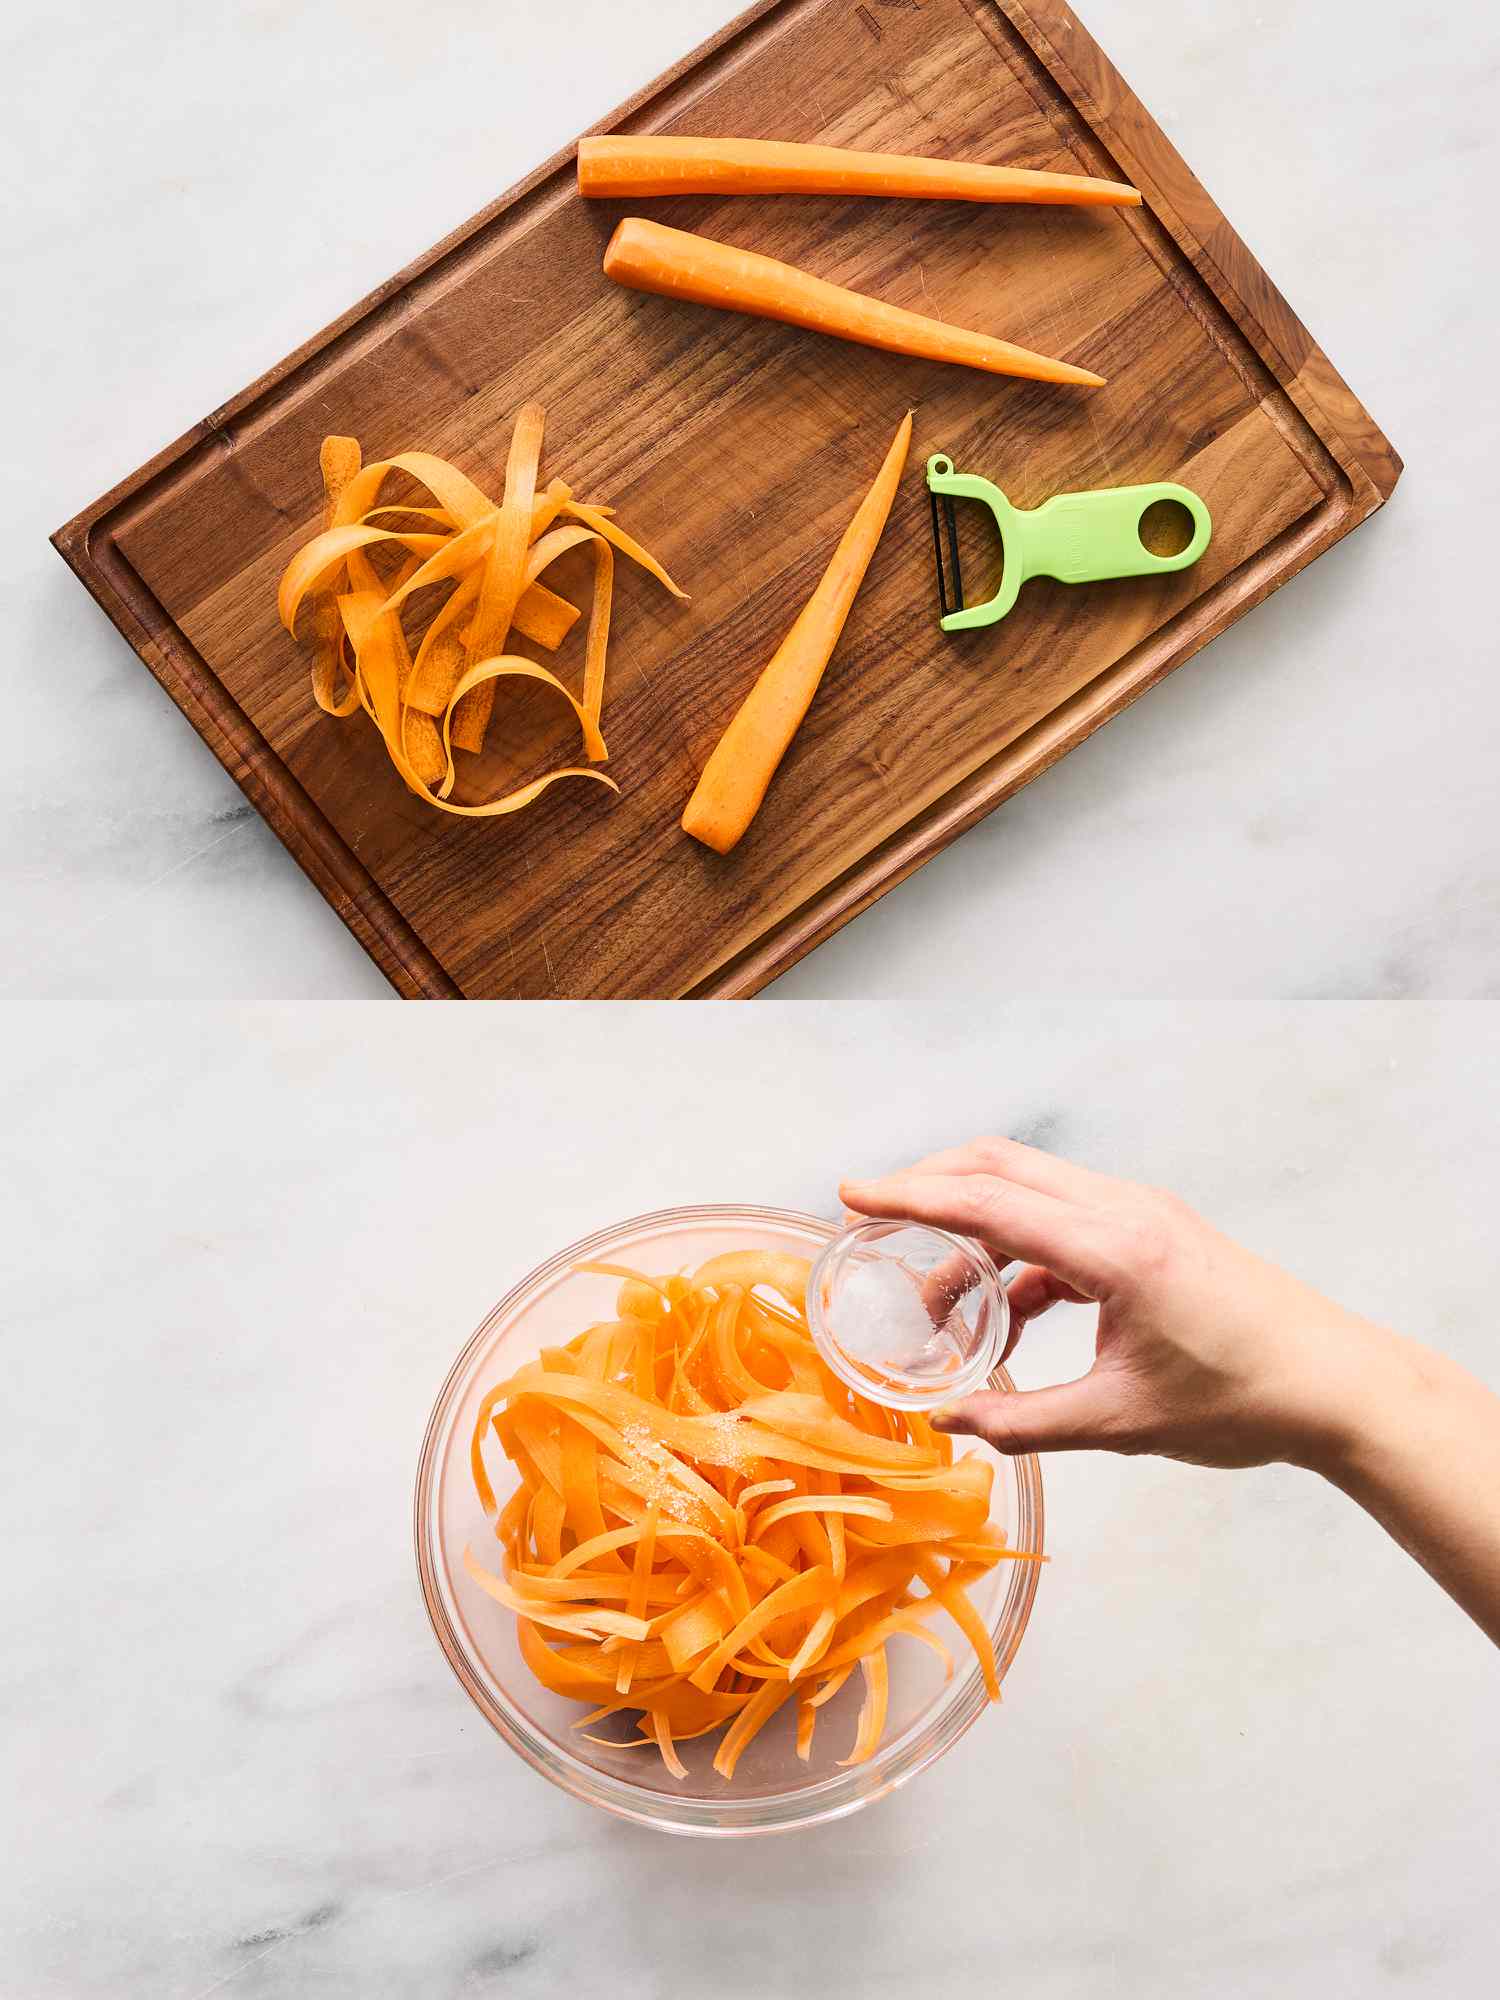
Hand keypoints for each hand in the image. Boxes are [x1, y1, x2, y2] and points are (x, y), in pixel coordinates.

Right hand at [841, 1136, 1397, 1471]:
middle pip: (1000, 1167)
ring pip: (1030, 1191)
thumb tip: (947, 1419)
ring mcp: (1141, 1215)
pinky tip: (1008, 1317)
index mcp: (1114, 1249)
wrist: (1337, 1385)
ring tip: (939, 1307)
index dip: (909, 1196)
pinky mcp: (1153, 1233)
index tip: (850, 1194)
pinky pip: (1062, 1222)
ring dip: (973, 1230)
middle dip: (928, 1187)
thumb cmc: (1242, 1401)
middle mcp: (1124, 1212)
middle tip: (871, 1222)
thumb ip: (1023, 1422)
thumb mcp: (1120, 1424)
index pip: (988, 1202)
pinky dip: (1018, 1255)